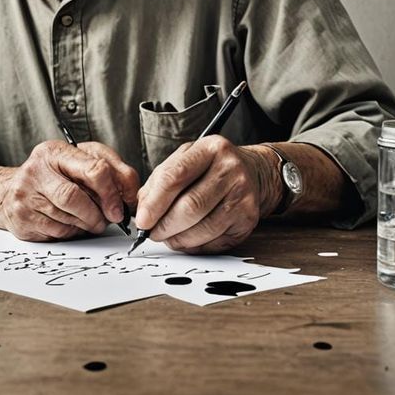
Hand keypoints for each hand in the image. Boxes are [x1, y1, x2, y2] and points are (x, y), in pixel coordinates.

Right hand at [0, 140, 139, 240]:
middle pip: (76, 197)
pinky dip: (72, 232)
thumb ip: (111, 171)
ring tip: (89, 220)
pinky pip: (59, 232)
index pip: (94, 168)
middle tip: (109, 219)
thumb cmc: (53, 177)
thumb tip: (132, 196)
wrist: (7, 192)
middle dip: (99, 213)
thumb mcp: (80, 162)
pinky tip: (70, 224)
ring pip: (69, 219)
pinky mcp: (23, 218)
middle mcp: (37, 169)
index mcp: (56, 151)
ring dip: (88, 224)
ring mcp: (27, 194)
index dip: (113, 192)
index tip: (120, 207)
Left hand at [134, 137, 276, 253]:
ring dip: (179, 239)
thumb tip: (142, 208)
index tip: (142, 219)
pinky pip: (217, 241)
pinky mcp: (248, 220)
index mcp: (209, 149)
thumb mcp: (186, 159)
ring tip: (167, 238)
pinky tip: (186, 241)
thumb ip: (161, 179)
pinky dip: (196, 246)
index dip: (155, 202)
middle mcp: (230, 170)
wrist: (253, 172)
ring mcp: (242, 196)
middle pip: (190, 206)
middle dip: (165, 225)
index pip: (175, 176)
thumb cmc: (211, 166)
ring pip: (204, 227)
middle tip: (151, 233)